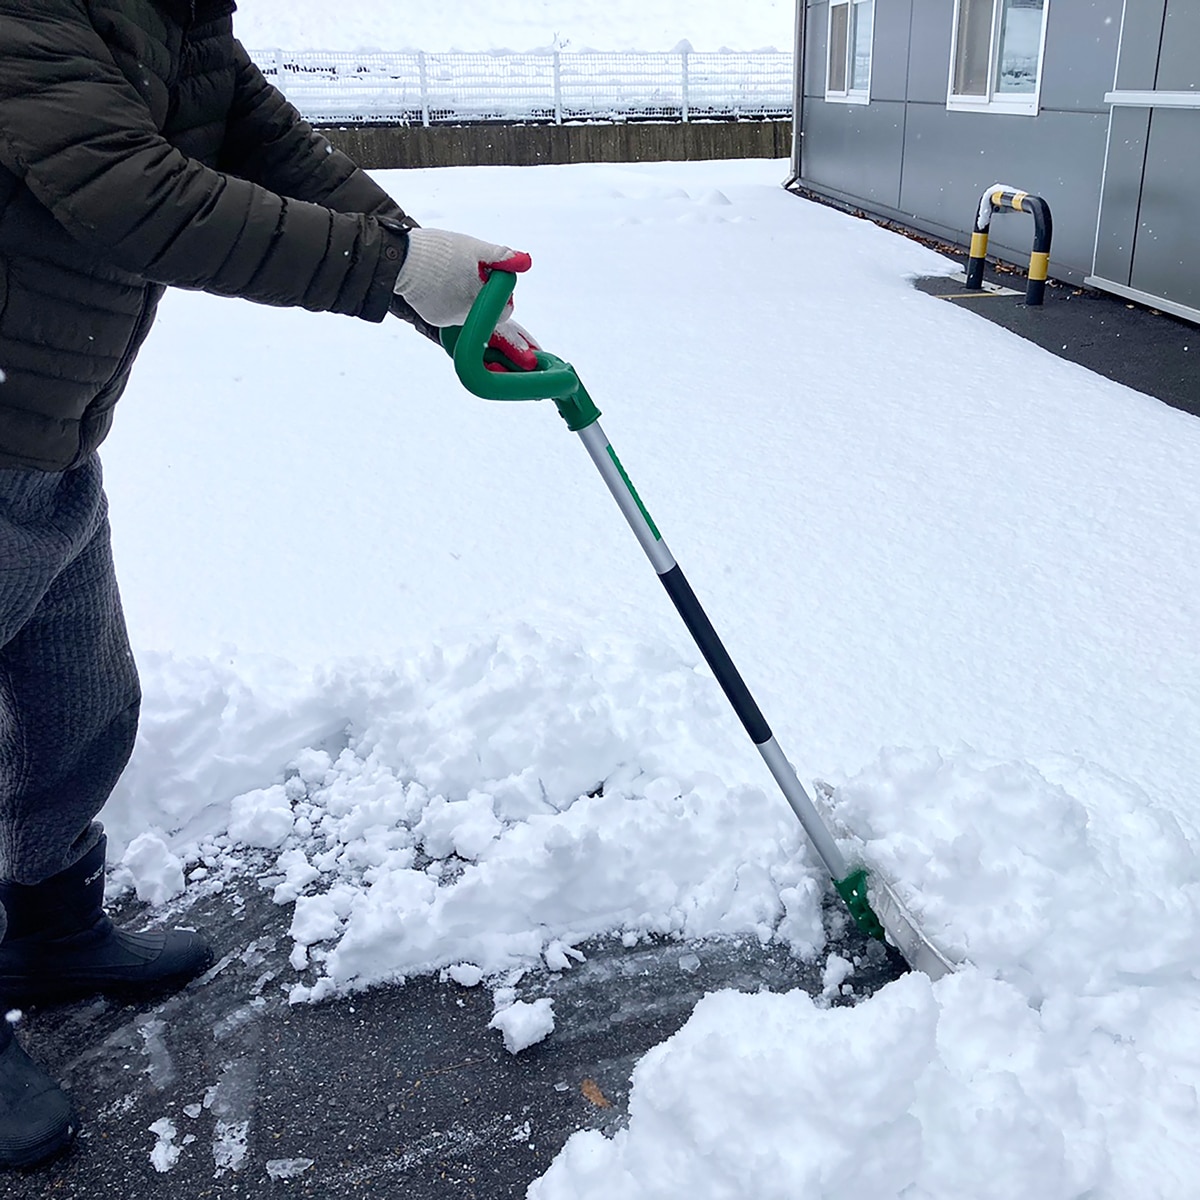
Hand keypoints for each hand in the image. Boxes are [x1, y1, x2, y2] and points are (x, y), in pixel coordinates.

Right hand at [393, 228, 537, 368]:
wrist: (402, 260)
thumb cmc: (440, 251)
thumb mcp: (474, 248)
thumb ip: (501, 256)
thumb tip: (524, 261)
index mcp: (481, 301)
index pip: (504, 310)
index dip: (501, 295)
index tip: (493, 280)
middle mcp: (467, 317)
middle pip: (484, 309)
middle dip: (482, 293)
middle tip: (469, 273)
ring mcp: (449, 320)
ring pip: (467, 311)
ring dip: (465, 297)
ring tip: (451, 275)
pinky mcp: (434, 319)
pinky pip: (448, 312)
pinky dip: (447, 301)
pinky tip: (438, 284)